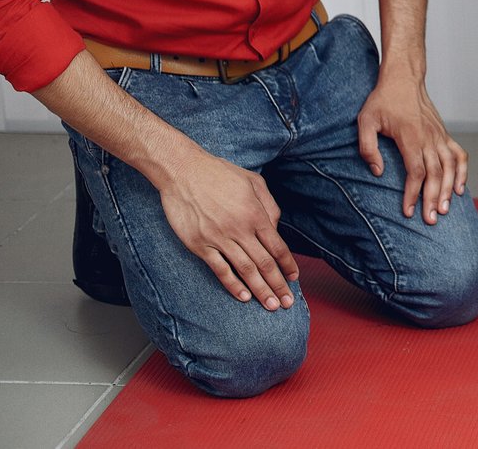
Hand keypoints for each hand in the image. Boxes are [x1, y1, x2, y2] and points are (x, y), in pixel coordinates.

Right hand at [158, 149, 298, 309]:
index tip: (293, 279)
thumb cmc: (220, 174)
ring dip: (260, 290)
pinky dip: (232, 285)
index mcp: (256, 214)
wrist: (183, 171)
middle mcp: (240, 229)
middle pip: (264, 264)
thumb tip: (275, 229)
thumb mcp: (253, 182)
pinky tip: (243, 297)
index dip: (287, 266)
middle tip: (287, 303)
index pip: (278, 247)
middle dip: (278, 285)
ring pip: (245, 270)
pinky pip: (219, 270)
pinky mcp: (199, 245)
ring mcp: (219, 238)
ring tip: (270, 305)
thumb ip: (269, 206)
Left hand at [358, 73, 469, 223]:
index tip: (408, 211)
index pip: (416, 171)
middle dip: (434, 198)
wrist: (404, 78)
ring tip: (445, 210)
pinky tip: (460, 188)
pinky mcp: (444, 133)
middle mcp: (429, 137)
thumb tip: (379, 172)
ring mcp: (439, 135)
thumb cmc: (383, 100)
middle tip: (431, 220)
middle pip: (436, 173)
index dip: (413, 193)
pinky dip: (462, 172)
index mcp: (410, 136)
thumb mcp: (365, 121)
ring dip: (449, 190)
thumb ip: (368, 147)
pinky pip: (459, 154)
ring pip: (450, 167)